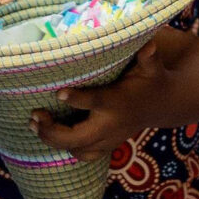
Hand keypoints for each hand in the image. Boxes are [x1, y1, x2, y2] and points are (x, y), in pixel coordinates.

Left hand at [30, 41, 167, 163]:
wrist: (163, 105)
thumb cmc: (151, 80)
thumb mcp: (152, 67)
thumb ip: (148, 57)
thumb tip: (149, 44)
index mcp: (117, 102)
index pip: (96, 102)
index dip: (77, 98)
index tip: (59, 92)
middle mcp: (111, 125)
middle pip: (79, 137)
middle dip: (53, 130)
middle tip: (35, 115)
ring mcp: (108, 139)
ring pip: (77, 149)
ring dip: (53, 139)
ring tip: (35, 123)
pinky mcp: (107, 146)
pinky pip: (83, 154)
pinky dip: (65, 148)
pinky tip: (49, 134)